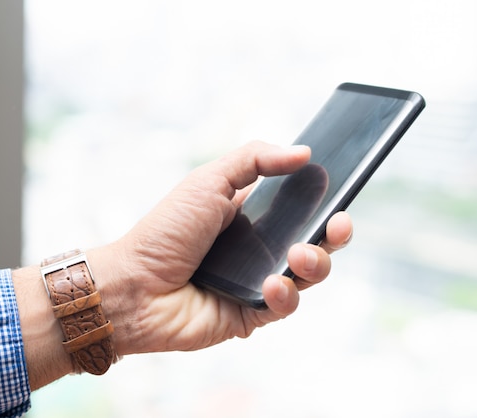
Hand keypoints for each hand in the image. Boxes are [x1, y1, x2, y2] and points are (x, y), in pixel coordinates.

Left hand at [90, 141, 352, 355]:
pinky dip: (285, 294)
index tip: (341, 190)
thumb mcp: (208, 181)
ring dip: (315, 263)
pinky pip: (286, 305)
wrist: (135, 286)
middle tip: (339, 224)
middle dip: (335, 233)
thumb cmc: (166, 231)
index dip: (324, 199)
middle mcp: (258, 248)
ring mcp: (257, 281)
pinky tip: (270, 285)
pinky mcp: (253, 313)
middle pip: (314, 241)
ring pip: (308, 275)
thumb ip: (254, 159)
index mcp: (251, 214)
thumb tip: (303, 152)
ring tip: (299, 254)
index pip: (299, 206)